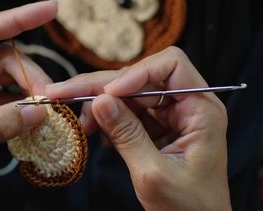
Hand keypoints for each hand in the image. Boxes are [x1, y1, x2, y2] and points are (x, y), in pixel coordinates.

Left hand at [0, 1, 56, 199]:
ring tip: (46, 110)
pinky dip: (23, 106)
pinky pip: (7, 97)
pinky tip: (35, 118)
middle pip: (4, 57)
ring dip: (30, 91)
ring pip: (9, 76)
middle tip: (50, 100)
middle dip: (30, 75)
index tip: (51, 10)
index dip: (19, 18)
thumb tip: (40, 112)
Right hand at [46, 47, 230, 209]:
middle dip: (100, 86)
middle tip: (61, 92)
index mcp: (201, 110)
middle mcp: (185, 104)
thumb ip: (127, 135)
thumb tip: (99, 101)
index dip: (137, 72)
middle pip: (139, 77)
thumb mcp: (153, 173)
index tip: (107, 93)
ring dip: (99, 105)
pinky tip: (94, 132)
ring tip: (81, 125)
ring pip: (126, 93)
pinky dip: (105, 119)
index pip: (171, 65)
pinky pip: (124, 111)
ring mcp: (168, 114)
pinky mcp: (154, 125)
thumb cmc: (187, 208)